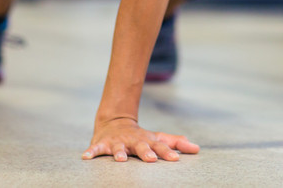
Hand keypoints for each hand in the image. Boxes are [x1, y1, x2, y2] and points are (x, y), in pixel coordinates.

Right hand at [82, 117, 199, 162]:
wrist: (115, 121)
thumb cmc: (141, 136)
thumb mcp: (158, 138)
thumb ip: (176, 143)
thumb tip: (197, 148)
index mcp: (147, 140)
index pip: (160, 146)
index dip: (168, 152)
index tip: (176, 159)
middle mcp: (133, 141)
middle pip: (141, 146)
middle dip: (146, 153)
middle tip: (151, 160)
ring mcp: (117, 142)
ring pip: (118, 148)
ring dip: (118, 154)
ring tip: (120, 160)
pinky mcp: (102, 144)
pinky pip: (95, 149)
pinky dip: (91, 152)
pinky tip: (86, 157)